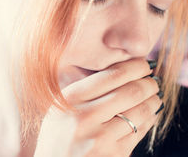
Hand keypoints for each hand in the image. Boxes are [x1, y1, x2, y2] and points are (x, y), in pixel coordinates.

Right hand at [33, 58, 162, 156]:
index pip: (112, 75)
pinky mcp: (114, 154)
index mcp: (71, 98)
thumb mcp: (61, 106)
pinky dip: (149, 120)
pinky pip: (140, 132)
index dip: (135, 67)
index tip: (143, 64)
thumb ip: (85, 89)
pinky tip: (148, 115)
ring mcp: (101, 137)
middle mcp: (85, 116)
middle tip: (152, 81)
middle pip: (131, 92)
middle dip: (149, 84)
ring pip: (139, 112)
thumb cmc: (58, 135)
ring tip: (153, 97)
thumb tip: (122, 70)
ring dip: (152, 101)